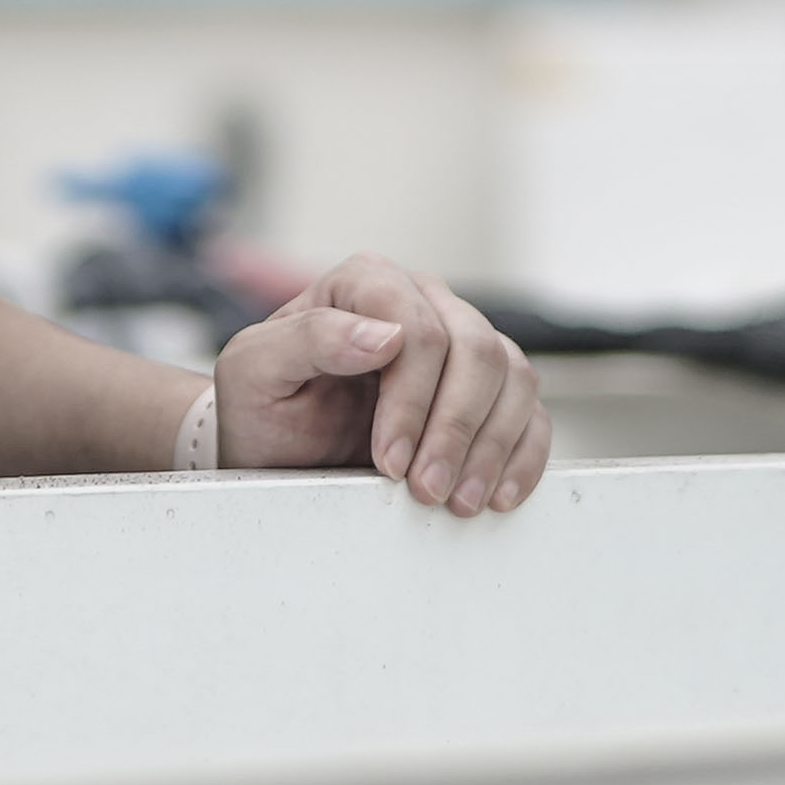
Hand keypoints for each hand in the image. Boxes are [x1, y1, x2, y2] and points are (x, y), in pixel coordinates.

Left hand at [212, 250, 548, 516]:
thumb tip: (385, 335)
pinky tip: (497, 495)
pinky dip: (522, 455)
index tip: (390, 459)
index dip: (412, 399)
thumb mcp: (255, 371)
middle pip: (475, 350)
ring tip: (455, 502)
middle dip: (454, 430)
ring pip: (513, 376)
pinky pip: (530, 410)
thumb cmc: (262, 405)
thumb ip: (309, 339)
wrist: (276, 447)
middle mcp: (423, 300)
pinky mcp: (487, 388)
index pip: (419, 330)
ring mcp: (462, 339)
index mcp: (367, 282)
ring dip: (491, 448)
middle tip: (426, 491)